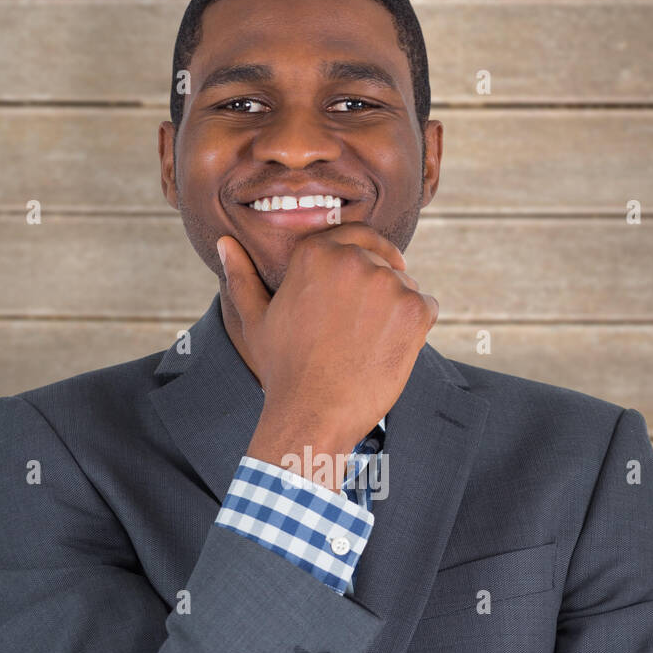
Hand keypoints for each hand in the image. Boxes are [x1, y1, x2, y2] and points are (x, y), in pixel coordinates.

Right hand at [218, 225, 437, 487]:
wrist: (313, 416)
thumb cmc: (283, 371)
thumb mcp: (256, 320)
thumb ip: (242, 275)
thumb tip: (225, 242)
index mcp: (315, 253)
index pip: (355, 236)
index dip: (362, 258)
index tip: (361, 284)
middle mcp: (353, 259)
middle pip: (382, 261)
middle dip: (377, 288)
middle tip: (362, 328)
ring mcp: (387, 283)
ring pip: (406, 284)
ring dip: (396, 308)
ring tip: (370, 344)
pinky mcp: (414, 310)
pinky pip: (427, 307)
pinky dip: (416, 328)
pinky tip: (389, 351)